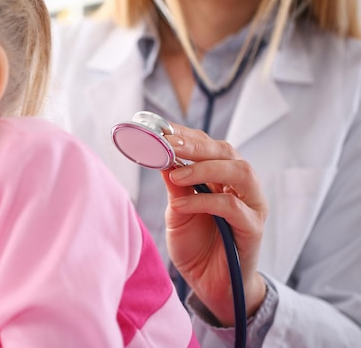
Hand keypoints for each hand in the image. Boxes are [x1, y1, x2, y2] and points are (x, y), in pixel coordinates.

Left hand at [161, 124, 267, 325]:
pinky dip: (204, 202)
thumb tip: (161, 155)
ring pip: (240, 172)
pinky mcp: (253, 229)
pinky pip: (232, 207)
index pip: (209, 146)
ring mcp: (252, 206)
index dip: (187, 134)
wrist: (210, 286)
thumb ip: (175, 186)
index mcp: (223, 178)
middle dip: (195, 145)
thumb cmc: (196, 246)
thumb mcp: (177, 212)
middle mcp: (242, 187)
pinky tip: (181, 204)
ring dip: (205, 168)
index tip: (161, 128)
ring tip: (176, 174)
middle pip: (227, 152)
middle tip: (167, 144)